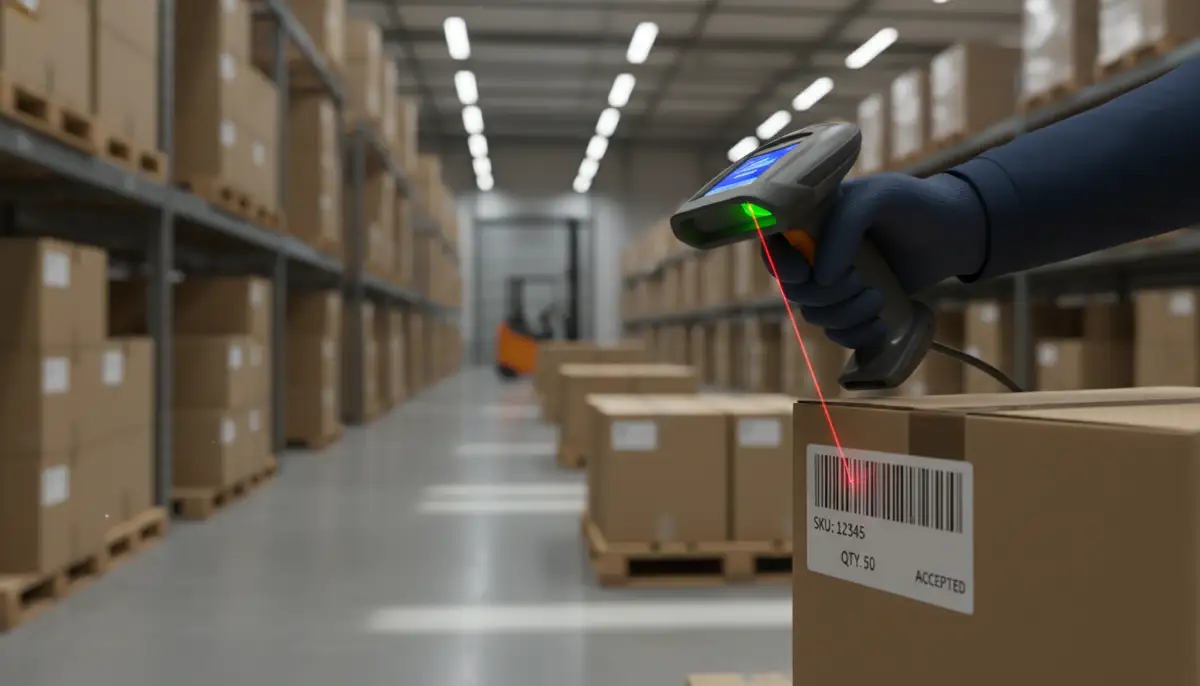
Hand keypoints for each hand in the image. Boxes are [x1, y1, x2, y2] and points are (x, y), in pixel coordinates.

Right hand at [761, 172, 987, 348]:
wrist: (956, 232)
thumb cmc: (913, 205)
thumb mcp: (877, 198)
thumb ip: (843, 226)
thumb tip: (819, 277)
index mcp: (811, 220)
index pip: (771, 246)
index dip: (779, 265)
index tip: (806, 274)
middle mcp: (816, 252)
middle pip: (792, 289)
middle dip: (824, 294)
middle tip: (859, 280)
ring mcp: (835, 283)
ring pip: (814, 315)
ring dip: (844, 314)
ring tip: (877, 297)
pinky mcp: (855, 307)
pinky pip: (836, 334)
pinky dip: (853, 335)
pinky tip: (878, 324)